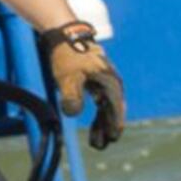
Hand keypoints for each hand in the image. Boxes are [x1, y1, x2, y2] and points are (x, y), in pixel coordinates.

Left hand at [44, 24, 125, 146]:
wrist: (64, 34)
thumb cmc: (68, 55)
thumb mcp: (68, 78)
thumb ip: (72, 97)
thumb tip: (74, 114)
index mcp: (110, 83)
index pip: (116, 109)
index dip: (114, 125)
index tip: (112, 139)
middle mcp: (111, 83)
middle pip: (112, 110)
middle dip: (107, 128)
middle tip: (100, 145)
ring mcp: (104, 80)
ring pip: (106, 107)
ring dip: (102, 122)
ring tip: (96, 140)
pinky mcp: (95, 78)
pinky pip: (100, 100)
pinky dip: (98, 112)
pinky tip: (93, 120)